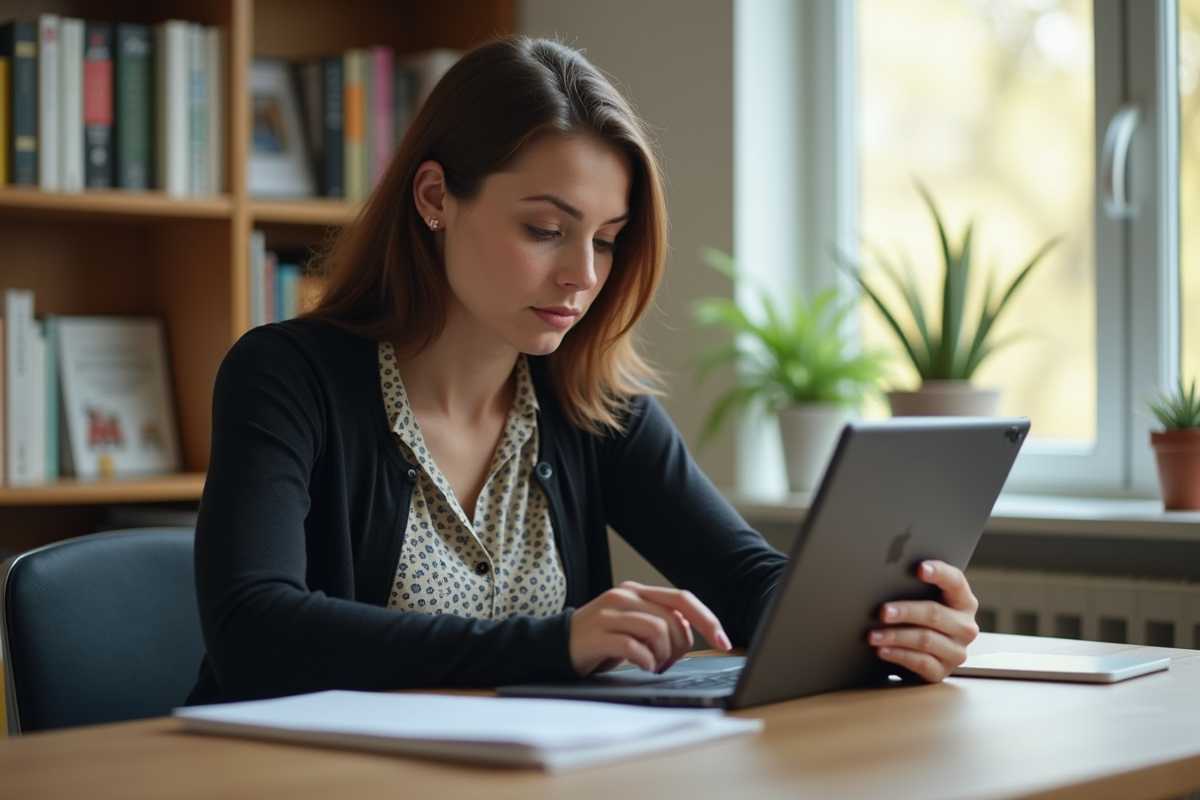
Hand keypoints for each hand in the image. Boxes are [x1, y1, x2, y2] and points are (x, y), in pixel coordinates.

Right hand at [568, 581, 732, 675]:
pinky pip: (636, 648)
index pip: (682, 598)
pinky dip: (646, 662)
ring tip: (651, 665)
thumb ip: (659, 621)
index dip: (707, 619)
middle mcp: (624, 596)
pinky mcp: (598, 634)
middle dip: (679, 648)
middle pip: (673, 620)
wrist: (556, 646)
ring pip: (658, 632)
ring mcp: (610, 613)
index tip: (723, 640)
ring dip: (662, 657)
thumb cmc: (601, 640)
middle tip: (666, 662)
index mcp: (637, 591)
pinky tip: (641, 667)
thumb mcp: (632, 625)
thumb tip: (690, 631)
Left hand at [868, 560, 979, 682]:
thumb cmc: (920, 618)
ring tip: (873, 635)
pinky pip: (920, 663)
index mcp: (964, 602)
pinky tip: (882, 650)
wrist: (924, 653)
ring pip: (925, 640)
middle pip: (934, 614)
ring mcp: (957, 651)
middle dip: (906, 612)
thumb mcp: (924, 601)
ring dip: (895, 636)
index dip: (939, 573)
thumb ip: (916, 588)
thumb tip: (886, 575)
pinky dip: (898, 655)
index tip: (920, 568)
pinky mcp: (943, 671)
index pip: (956, 582)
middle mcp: (965, 627)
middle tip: (883, 611)